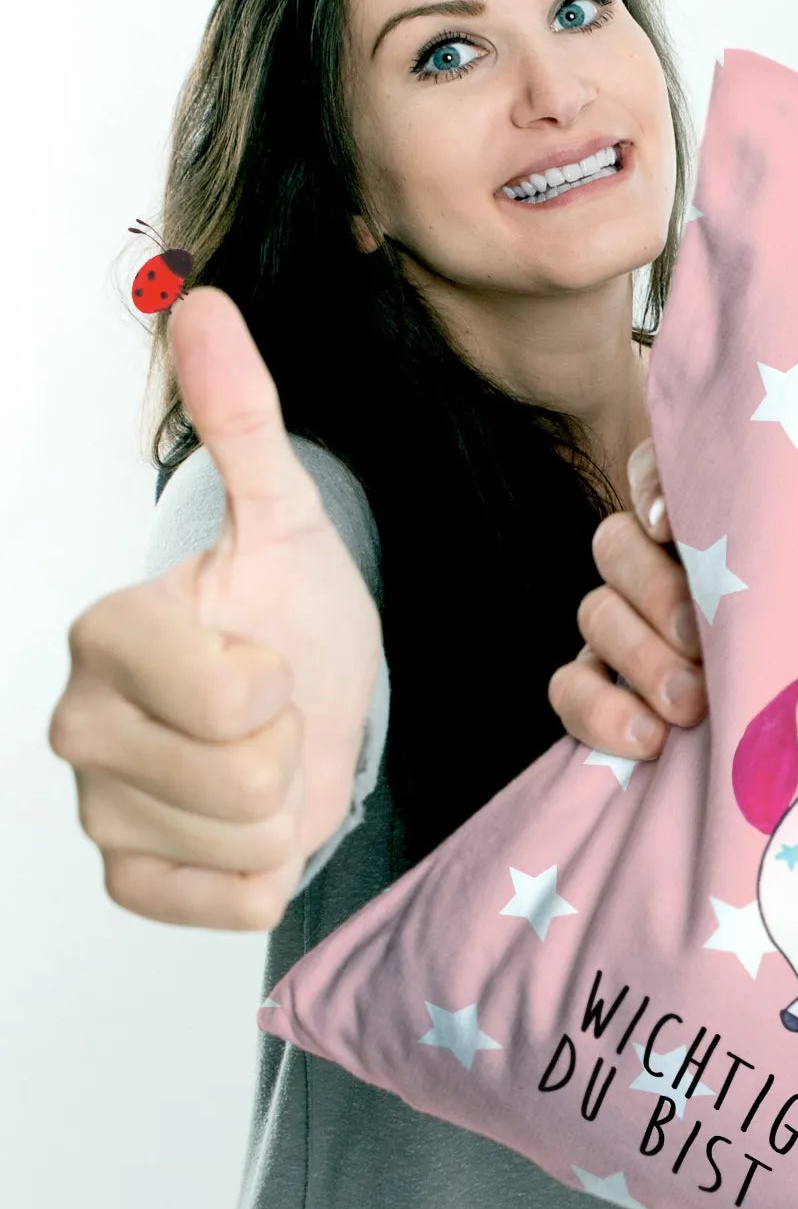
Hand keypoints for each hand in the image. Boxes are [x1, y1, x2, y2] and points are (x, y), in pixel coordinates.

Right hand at [48, 288, 380, 929]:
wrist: (307, 702)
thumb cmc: (293, 616)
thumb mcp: (287, 520)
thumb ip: (245, 421)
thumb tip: (206, 305)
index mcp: (110, 632)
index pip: (228, 698)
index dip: (279, 686)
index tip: (270, 657)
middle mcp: (79, 722)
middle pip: (241, 779)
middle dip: (290, 748)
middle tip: (275, 714)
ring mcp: (99, 804)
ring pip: (244, 843)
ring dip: (286, 806)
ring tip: (266, 759)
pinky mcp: (130, 874)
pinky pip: (226, 903)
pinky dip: (263, 872)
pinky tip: (250, 825)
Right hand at [548, 436, 708, 754]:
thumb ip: (758, 527)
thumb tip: (665, 518)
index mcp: (700, 527)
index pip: (652, 474)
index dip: (652, 491)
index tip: (671, 530)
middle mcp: (652, 565)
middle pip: (616, 545)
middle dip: (657, 595)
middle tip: (700, 643)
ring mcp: (621, 627)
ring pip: (595, 614)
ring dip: (640, 659)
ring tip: (690, 706)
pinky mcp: (601, 688)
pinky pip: (569, 689)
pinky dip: (599, 712)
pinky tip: (649, 739)